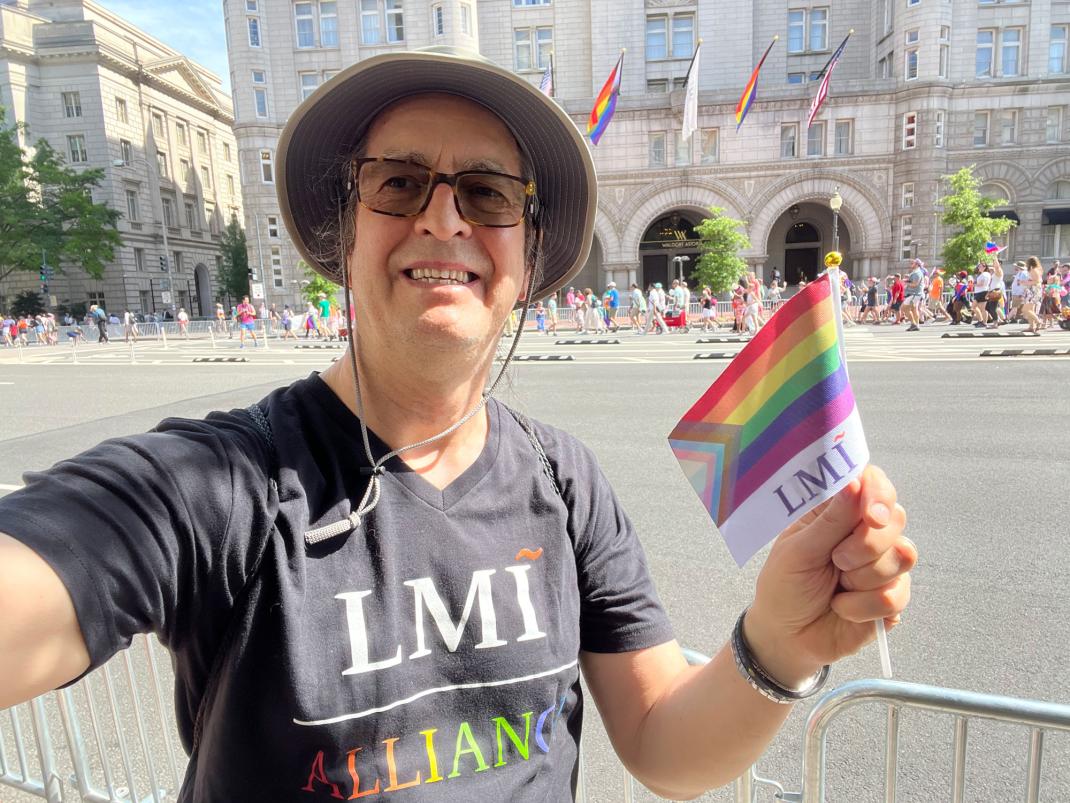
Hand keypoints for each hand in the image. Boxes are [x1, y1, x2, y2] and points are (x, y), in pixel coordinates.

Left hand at [743, 465, 915, 686]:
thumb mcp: (798, 551)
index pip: (872, 484)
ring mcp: (882, 563)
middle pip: (895, 518)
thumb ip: (830, 521)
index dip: (878, 494)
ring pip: (902, 556)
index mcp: (837, 511)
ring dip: (862, 578)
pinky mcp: (892, 596)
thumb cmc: (784, 586)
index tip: (870, 516)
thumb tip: (856, 484)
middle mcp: (865, 531)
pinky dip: (863, 607)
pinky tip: (843, 609)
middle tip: (835, 561)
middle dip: (864, 545)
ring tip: (836, 588)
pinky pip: (897, 594)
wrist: (787, 637)